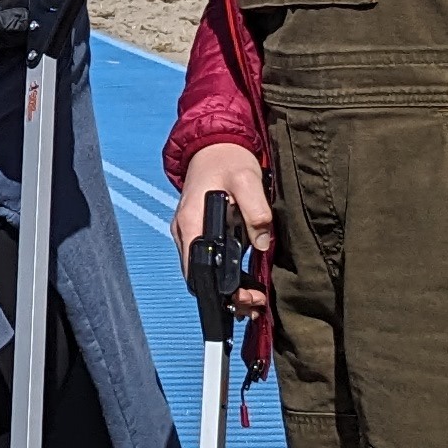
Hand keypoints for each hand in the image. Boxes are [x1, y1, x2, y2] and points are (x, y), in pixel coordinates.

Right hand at [171, 144, 273, 315]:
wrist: (214, 144)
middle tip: (256, 302)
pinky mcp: (202, 232)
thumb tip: (262, 241)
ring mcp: (192, 233)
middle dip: (227, 295)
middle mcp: (186, 232)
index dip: (218, 290)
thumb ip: (255, 209)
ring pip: (206, 272)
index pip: (197, 269)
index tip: (245, 298)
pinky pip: (211, 261)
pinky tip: (247, 282)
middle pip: (200, 277)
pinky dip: (227, 275)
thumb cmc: (227, 159)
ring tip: (255, 298)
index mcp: (191, 222)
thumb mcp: (246, 178)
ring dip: (229, 288)